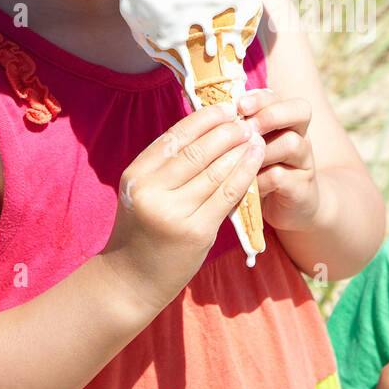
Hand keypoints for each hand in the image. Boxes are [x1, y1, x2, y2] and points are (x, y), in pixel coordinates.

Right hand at [102, 101, 264, 310]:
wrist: (132, 281)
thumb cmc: (141, 231)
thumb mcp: (143, 192)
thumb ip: (165, 166)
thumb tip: (203, 128)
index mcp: (137, 175)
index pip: (175, 137)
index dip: (203, 119)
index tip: (224, 107)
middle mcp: (152, 191)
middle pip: (197, 151)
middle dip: (226, 131)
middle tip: (246, 120)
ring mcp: (174, 212)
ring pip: (216, 171)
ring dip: (240, 149)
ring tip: (256, 135)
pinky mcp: (197, 231)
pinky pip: (227, 195)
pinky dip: (244, 173)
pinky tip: (256, 160)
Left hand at [236, 89, 319, 232]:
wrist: (285, 208)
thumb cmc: (257, 172)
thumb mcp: (247, 149)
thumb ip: (235, 132)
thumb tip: (206, 116)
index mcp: (283, 120)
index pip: (279, 97)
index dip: (259, 98)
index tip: (238, 105)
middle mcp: (299, 135)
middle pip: (299, 111)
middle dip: (270, 115)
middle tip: (247, 126)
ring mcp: (303, 161)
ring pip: (291, 143)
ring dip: (262, 149)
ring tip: (240, 158)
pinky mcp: (301, 187)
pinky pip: (281, 176)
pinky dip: (259, 179)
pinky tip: (243, 185)